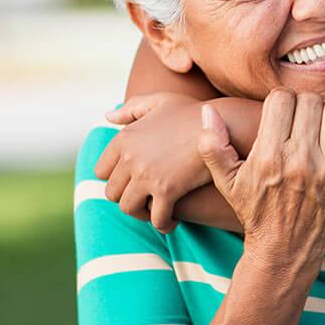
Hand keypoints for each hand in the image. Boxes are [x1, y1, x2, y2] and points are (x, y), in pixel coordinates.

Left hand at [95, 93, 205, 232]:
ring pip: (129, 208)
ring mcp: (146, 176)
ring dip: (141, 214)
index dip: (115, 180)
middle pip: (112, 193)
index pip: (101, 171)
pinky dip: (162, 224)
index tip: (130, 183)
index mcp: (124, 139)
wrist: (223, 124)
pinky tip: (171, 222)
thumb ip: (132, 108)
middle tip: (145, 200)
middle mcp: (130, 158)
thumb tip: (108, 117)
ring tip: (155, 212)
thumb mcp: (161, 101)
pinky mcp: (167, 191)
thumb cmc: (194, 113)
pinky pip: (156, 218)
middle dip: (127, 198)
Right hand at [199, 89, 324, 263]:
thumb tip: (208, 110)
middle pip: (310, 101)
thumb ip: (212, 145)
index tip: (280, 110)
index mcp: (269, 156)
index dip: (279, 99)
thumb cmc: (255, 210)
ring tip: (320, 121)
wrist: (285, 248)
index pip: (281, 99)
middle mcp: (300, 160)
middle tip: (301, 114)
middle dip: (304, 102)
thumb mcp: (226, 181)